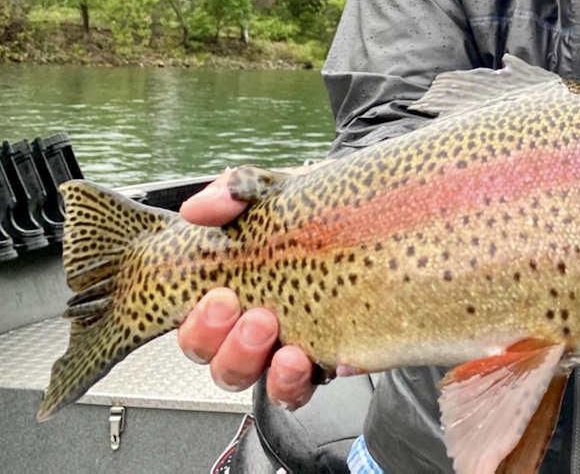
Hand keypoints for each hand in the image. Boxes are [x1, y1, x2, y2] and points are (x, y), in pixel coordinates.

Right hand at [176, 172, 317, 408]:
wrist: (386, 220)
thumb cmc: (325, 209)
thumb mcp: (286, 188)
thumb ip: (242, 188)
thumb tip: (200, 208)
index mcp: (233, 283)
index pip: (193, 316)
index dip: (197, 320)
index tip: (220, 296)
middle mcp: (249, 321)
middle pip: (210, 355)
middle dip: (219, 341)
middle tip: (247, 312)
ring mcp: (281, 345)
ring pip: (243, 376)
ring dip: (249, 360)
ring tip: (275, 334)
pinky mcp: (317, 362)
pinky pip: (292, 391)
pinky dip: (292, 382)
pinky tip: (307, 360)